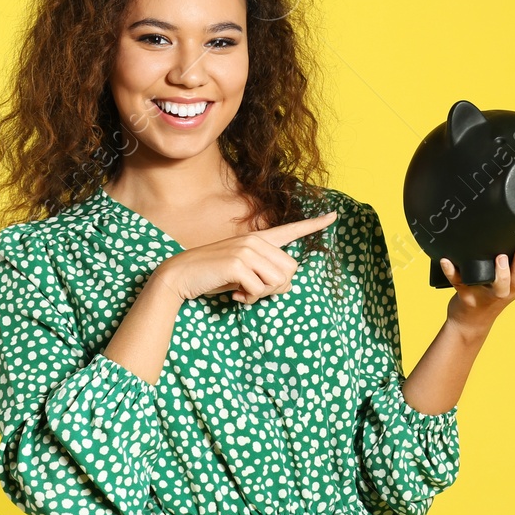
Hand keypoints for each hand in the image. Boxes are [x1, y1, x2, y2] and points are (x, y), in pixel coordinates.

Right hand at [155, 211, 337, 304]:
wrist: (180, 275)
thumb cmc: (213, 276)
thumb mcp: (243, 273)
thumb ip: (264, 273)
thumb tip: (286, 285)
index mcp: (258, 240)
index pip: (291, 230)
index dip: (314, 225)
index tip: (334, 216)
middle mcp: (255, 241)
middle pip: (290, 270)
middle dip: (276, 288)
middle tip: (253, 291)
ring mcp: (246, 250)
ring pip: (277, 282)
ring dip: (261, 295)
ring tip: (242, 292)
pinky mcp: (237, 264)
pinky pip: (259, 290)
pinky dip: (248, 299)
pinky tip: (234, 294)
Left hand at [441, 246, 514, 334]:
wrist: (469, 324)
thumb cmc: (490, 297)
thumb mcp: (509, 287)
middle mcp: (503, 292)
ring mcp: (486, 295)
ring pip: (496, 286)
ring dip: (499, 273)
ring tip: (499, 258)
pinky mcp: (466, 296)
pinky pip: (459, 282)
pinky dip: (451, 271)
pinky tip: (447, 261)